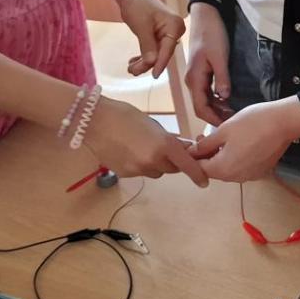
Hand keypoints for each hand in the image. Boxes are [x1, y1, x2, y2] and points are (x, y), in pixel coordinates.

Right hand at [86, 99, 207, 185]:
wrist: (95, 121)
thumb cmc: (125, 115)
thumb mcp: (153, 125)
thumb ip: (170, 139)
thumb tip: (184, 148)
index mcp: (164, 145)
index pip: (187, 165)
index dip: (198, 174)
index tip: (204, 182)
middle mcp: (153, 161)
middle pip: (172, 169)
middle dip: (172, 161)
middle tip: (163, 148)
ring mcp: (138, 170)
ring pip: (156, 172)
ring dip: (155, 164)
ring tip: (141, 147)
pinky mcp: (126, 174)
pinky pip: (140, 173)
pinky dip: (140, 165)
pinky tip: (128, 151)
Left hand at [118, 0, 183, 78]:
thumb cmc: (137, 5)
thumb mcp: (141, 26)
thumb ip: (147, 45)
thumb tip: (151, 63)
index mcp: (175, 26)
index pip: (168, 49)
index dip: (160, 63)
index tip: (154, 75)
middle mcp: (175, 31)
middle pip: (162, 53)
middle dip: (147, 63)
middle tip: (132, 71)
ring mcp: (168, 34)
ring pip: (156, 54)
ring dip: (144, 62)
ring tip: (130, 68)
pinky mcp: (160, 36)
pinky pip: (153, 50)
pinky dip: (143, 57)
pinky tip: (133, 62)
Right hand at [184, 3, 232, 125]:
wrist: (206, 16)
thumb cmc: (212, 34)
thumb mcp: (220, 56)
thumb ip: (222, 77)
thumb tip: (225, 97)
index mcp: (194, 79)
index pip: (200, 108)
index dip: (213, 120)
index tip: (228, 126)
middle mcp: (192, 80)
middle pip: (202, 106)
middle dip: (216, 117)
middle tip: (234, 122)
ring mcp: (196, 76)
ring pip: (205, 100)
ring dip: (217, 109)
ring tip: (234, 114)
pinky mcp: (202, 72)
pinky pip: (207, 91)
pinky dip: (217, 100)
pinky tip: (228, 101)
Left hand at [188, 98, 299, 181]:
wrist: (285, 123)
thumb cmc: (252, 123)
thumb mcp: (224, 130)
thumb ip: (205, 145)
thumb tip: (191, 153)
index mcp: (224, 169)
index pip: (200, 169)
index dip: (194, 156)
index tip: (193, 143)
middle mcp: (236, 178)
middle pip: (214, 171)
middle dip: (207, 156)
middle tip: (205, 137)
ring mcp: (250, 176)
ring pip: (228, 170)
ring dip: (221, 158)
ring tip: (223, 139)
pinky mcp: (261, 172)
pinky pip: (242, 169)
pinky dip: (236, 159)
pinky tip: (240, 144)